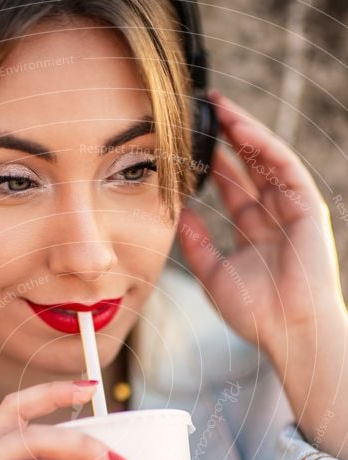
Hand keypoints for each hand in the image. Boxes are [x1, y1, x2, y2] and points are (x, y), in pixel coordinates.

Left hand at [178, 90, 345, 359]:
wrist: (288, 329)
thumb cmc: (254, 311)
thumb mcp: (212, 273)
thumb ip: (195, 242)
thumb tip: (177, 214)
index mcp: (253, 233)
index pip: (232, 188)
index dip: (212, 165)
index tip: (189, 144)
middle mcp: (273, 216)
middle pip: (248, 167)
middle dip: (226, 139)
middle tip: (201, 112)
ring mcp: (291, 209)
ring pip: (264, 160)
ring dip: (243, 131)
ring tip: (217, 106)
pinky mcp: (306, 206)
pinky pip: (282, 166)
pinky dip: (262, 144)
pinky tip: (240, 126)